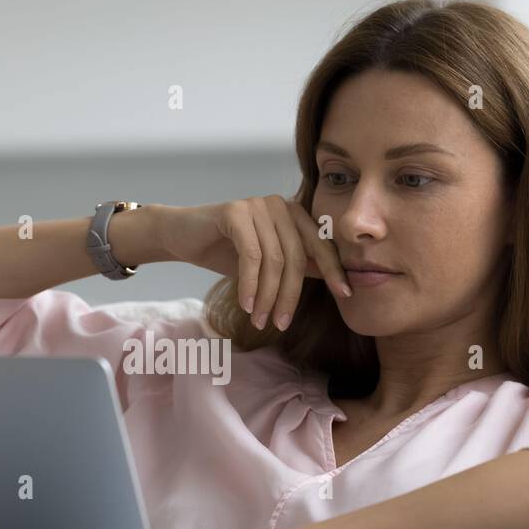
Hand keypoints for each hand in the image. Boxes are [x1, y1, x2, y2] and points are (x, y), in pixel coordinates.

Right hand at [152, 196, 352, 330]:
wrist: (182, 236)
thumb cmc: (226, 251)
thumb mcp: (268, 263)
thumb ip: (298, 265)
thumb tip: (336, 280)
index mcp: (294, 214)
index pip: (321, 244)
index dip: (335, 270)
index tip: (346, 294)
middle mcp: (280, 205)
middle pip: (296, 257)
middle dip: (290, 296)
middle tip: (281, 324)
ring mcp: (258, 205)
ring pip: (273, 261)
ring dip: (267, 296)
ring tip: (259, 320)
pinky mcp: (235, 211)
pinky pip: (251, 256)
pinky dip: (249, 285)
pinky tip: (244, 304)